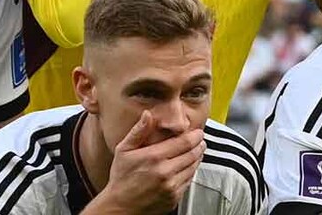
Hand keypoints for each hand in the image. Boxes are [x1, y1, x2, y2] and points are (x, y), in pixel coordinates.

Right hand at [89, 111, 204, 213]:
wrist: (120, 207)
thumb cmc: (121, 178)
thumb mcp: (123, 150)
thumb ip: (138, 131)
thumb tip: (148, 115)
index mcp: (153, 157)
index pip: (184, 142)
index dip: (195, 136)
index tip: (198, 132)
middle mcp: (164, 172)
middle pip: (192, 154)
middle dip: (199, 145)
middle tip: (201, 140)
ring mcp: (171, 187)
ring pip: (193, 168)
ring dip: (198, 158)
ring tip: (197, 151)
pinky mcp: (174, 198)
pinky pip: (188, 181)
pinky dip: (191, 172)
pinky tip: (188, 166)